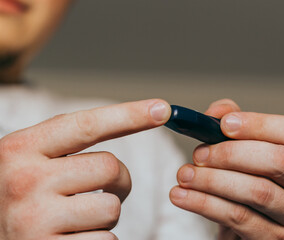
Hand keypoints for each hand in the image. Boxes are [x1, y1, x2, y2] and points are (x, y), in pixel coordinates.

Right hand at [0, 99, 170, 239]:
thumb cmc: (16, 195)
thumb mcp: (26, 159)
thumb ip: (63, 141)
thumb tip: (126, 118)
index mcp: (21, 149)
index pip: (87, 125)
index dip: (130, 115)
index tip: (161, 109)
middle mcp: (26, 181)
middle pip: (110, 167)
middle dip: (119, 180)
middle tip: (105, 189)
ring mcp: (35, 219)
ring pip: (112, 208)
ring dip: (107, 213)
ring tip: (81, 217)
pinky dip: (99, 239)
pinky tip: (73, 238)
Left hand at [170, 99, 283, 239]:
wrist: (252, 225)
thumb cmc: (252, 180)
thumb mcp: (247, 148)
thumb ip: (234, 123)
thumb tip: (215, 113)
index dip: (261, 125)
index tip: (224, 124)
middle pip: (279, 161)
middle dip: (232, 154)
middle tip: (200, 153)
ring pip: (258, 191)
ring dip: (213, 180)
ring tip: (185, 174)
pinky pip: (239, 218)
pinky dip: (205, 204)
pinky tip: (182, 196)